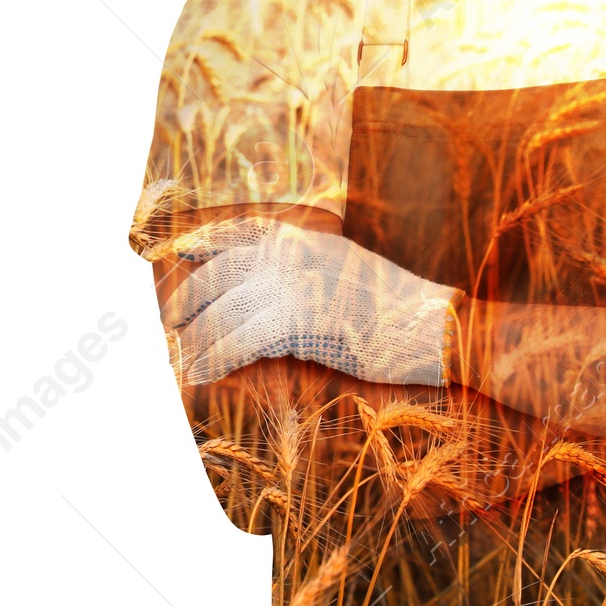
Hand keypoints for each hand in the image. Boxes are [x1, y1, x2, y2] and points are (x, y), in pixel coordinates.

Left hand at [160, 218, 460, 387]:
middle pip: (218, 273)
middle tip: (172, 326)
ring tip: (183, 360)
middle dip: (187, 301)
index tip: (179, 253)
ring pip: (221, 312)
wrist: (433, 325)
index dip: (203, 243)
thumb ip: (305, 266)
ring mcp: (294, 283)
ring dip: (195, 341)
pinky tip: (202, 374)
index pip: (239, 231)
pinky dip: (213, 360)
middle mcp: (291, 252)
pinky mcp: (298, 320)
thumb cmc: (395, 306)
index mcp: (303, 236)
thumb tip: (264, 286)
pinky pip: (237, 342)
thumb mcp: (346, 266)